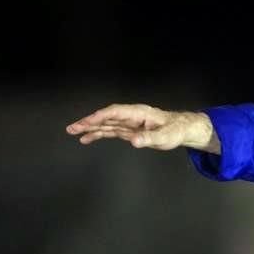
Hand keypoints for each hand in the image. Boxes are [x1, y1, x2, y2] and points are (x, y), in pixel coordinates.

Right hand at [66, 104, 220, 153]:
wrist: (182, 128)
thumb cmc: (175, 130)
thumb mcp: (165, 136)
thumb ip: (149, 138)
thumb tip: (135, 141)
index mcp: (138, 113)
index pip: (114, 112)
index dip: (100, 116)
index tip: (87, 122)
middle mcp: (130, 116)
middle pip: (106, 117)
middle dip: (89, 122)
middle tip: (72, 128)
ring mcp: (128, 123)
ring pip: (106, 124)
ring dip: (90, 128)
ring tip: (73, 132)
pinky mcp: (128, 130)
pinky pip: (110, 130)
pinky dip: (98, 134)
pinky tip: (87, 138)